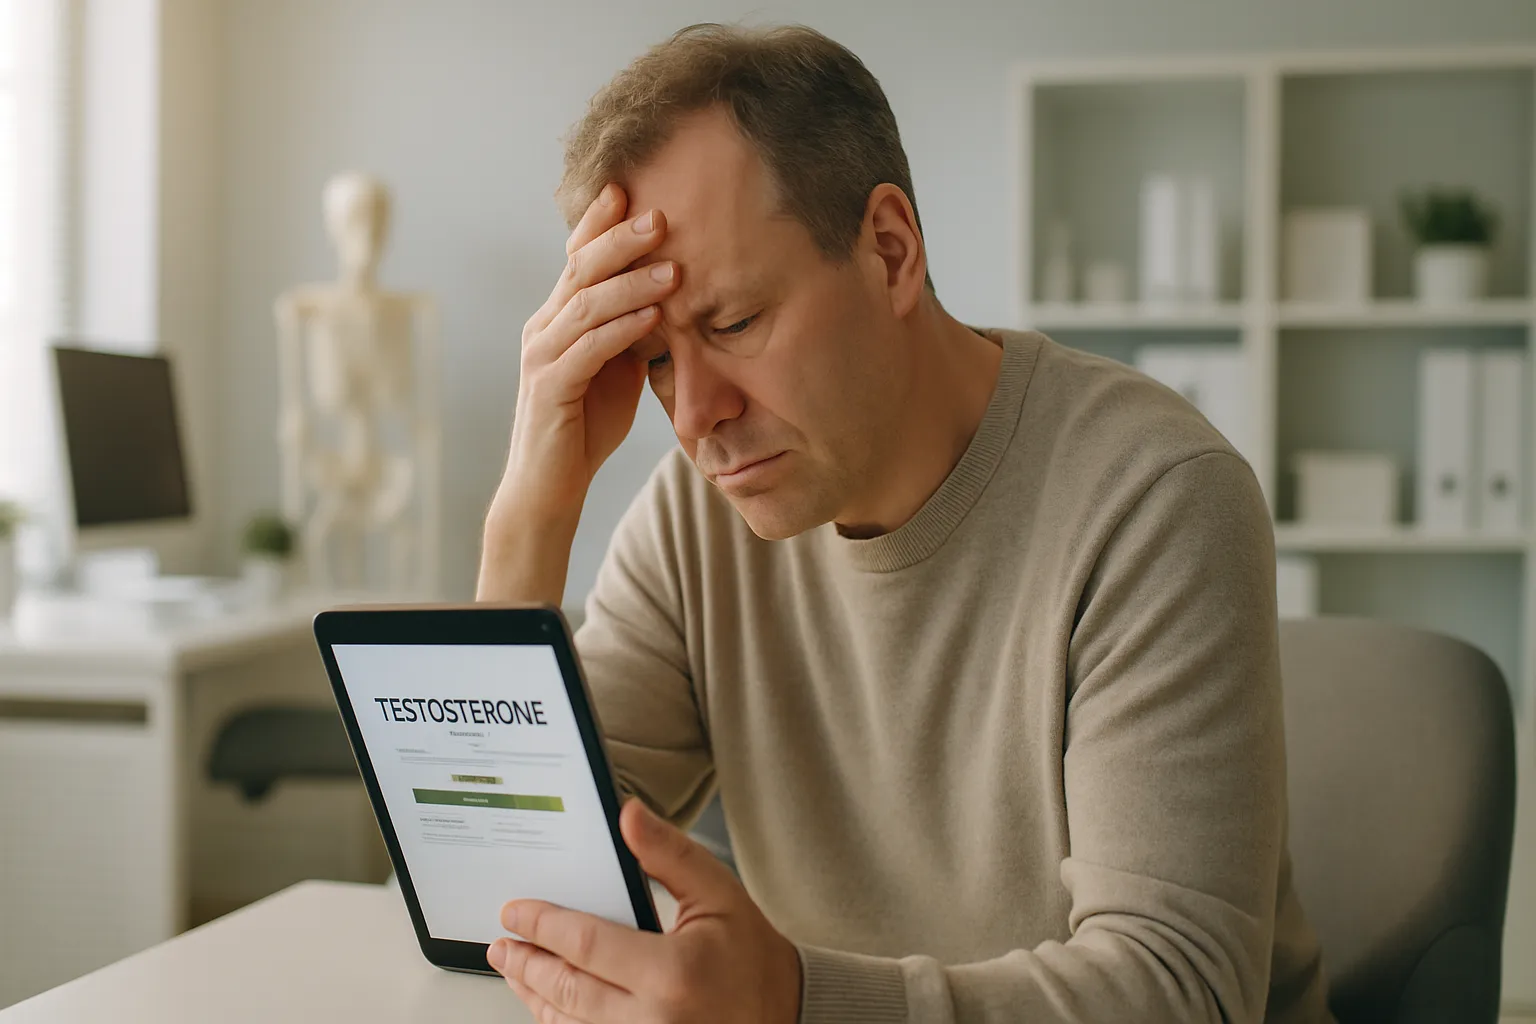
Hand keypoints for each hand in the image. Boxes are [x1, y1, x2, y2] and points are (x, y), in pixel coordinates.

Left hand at [486, 799, 801, 1023]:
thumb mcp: (720, 894)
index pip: (585, 945)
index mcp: (672, 973)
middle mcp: (653, 1021)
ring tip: (514, 969)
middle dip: (527, 963)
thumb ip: (669, 854)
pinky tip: (547, 1002)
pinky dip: (560, 1021)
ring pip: (568, 1023)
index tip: (515, 912)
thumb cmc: (754, 959)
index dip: (542, 925)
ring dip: (535, 995)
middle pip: (566, 989)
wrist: (787, 1016)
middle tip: (502, 943)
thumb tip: (627, 815)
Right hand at [497, 184, 680, 523]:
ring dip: (631, 283)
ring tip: (673, 268)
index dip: (600, 222)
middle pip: (580, 268)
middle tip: (661, 215)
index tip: (632, 187)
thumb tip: (672, 297)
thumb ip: (633, 331)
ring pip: (586, 304)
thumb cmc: (585, 426)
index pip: (577, 257)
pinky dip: (622, 330)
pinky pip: (588, 350)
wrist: (549, 486)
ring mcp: (542, 355)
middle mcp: (543, 326)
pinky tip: (652, 316)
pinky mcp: (550, 387)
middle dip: (620, 239)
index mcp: (557, 316)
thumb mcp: (618, 368)